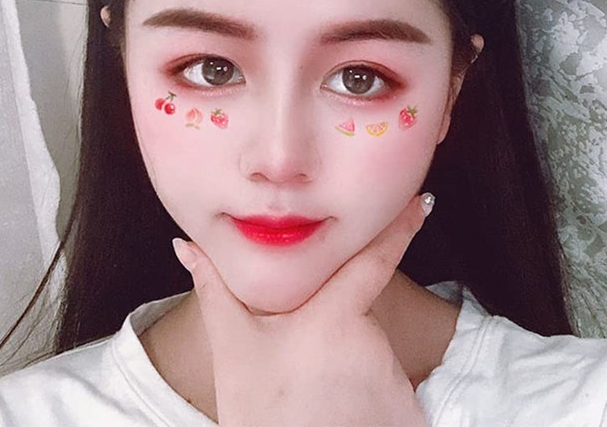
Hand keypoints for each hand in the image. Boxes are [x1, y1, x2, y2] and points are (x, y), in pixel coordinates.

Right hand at [173, 195, 429, 426]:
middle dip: (339, 320)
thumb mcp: (232, 348)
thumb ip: (214, 288)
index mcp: (333, 316)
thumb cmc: (258, 413)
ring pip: (372, 350)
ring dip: (350, 359)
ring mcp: (392, 380)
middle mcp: (371, 342)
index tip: (419, 200)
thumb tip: (187, 245)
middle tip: (303, 355)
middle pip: (360, 312)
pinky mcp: (405, 413)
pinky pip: (389, 387)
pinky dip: (368, 394)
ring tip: (313, 390)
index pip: (375, 259)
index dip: (398, 226)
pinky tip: (337, 411)